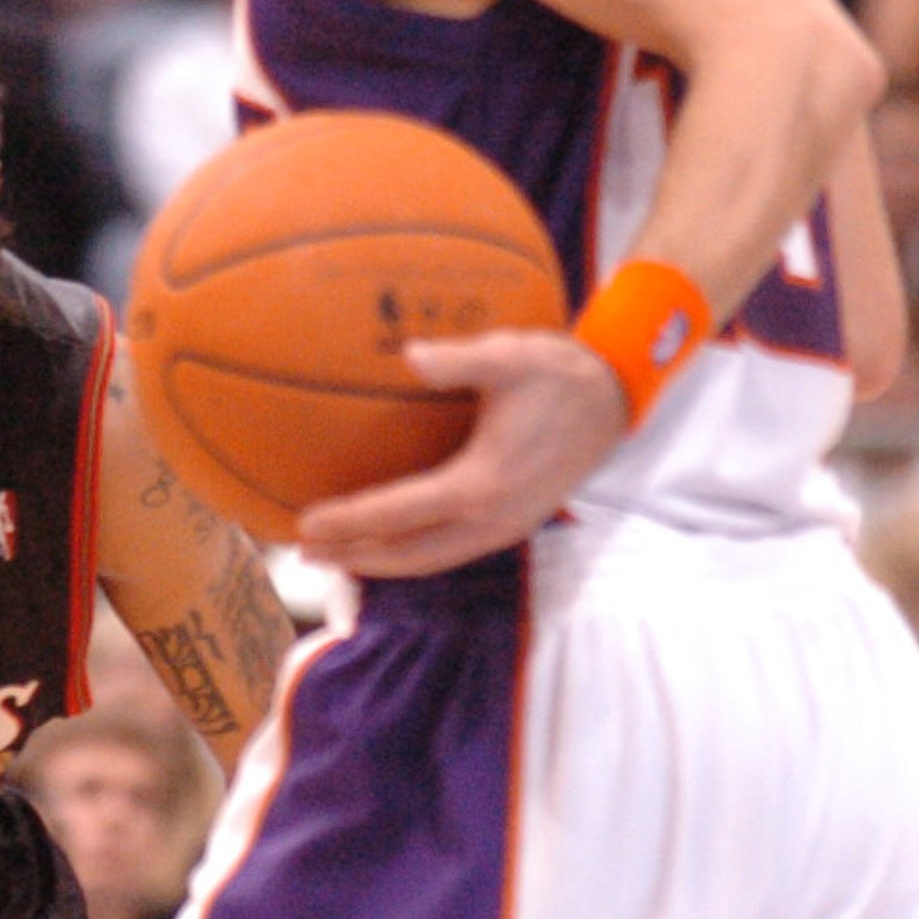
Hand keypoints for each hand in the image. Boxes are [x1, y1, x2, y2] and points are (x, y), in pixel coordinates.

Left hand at [295, 330, 627, 578]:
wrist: (614, 400)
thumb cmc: (558, 372)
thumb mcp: (511, 355)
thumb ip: (460, 358)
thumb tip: (410, 355)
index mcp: (481, 485)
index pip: (398, 514)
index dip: (349, 521)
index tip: (304, 524)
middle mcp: (492, 519)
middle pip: (408, 555)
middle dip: (354, 558)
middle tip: (304, 553)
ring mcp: (505, 528)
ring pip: (430, 560)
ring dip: (380, 562)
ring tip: (335, 556)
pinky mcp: (513, 525)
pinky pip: (449, 551)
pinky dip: (411, 553)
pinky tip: (387, 541)